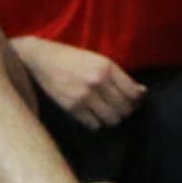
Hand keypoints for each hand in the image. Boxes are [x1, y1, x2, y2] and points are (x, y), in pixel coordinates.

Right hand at [13, 34, 146, 130]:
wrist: (40, 59)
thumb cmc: (70, 57)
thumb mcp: (96, 59)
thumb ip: (118, 76)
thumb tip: (141, 92)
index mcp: (106, 67)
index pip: (133, 93)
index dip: (136, 100)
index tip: (132, 102)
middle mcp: (98, 82)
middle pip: (124, 109)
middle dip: (124, 111)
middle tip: (118, 108)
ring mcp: (85, 96)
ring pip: (111, 120)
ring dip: (111, 118)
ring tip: (105, 112)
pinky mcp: (72, 108)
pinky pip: (94, 125)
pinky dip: (95, 122)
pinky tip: (90, 114)